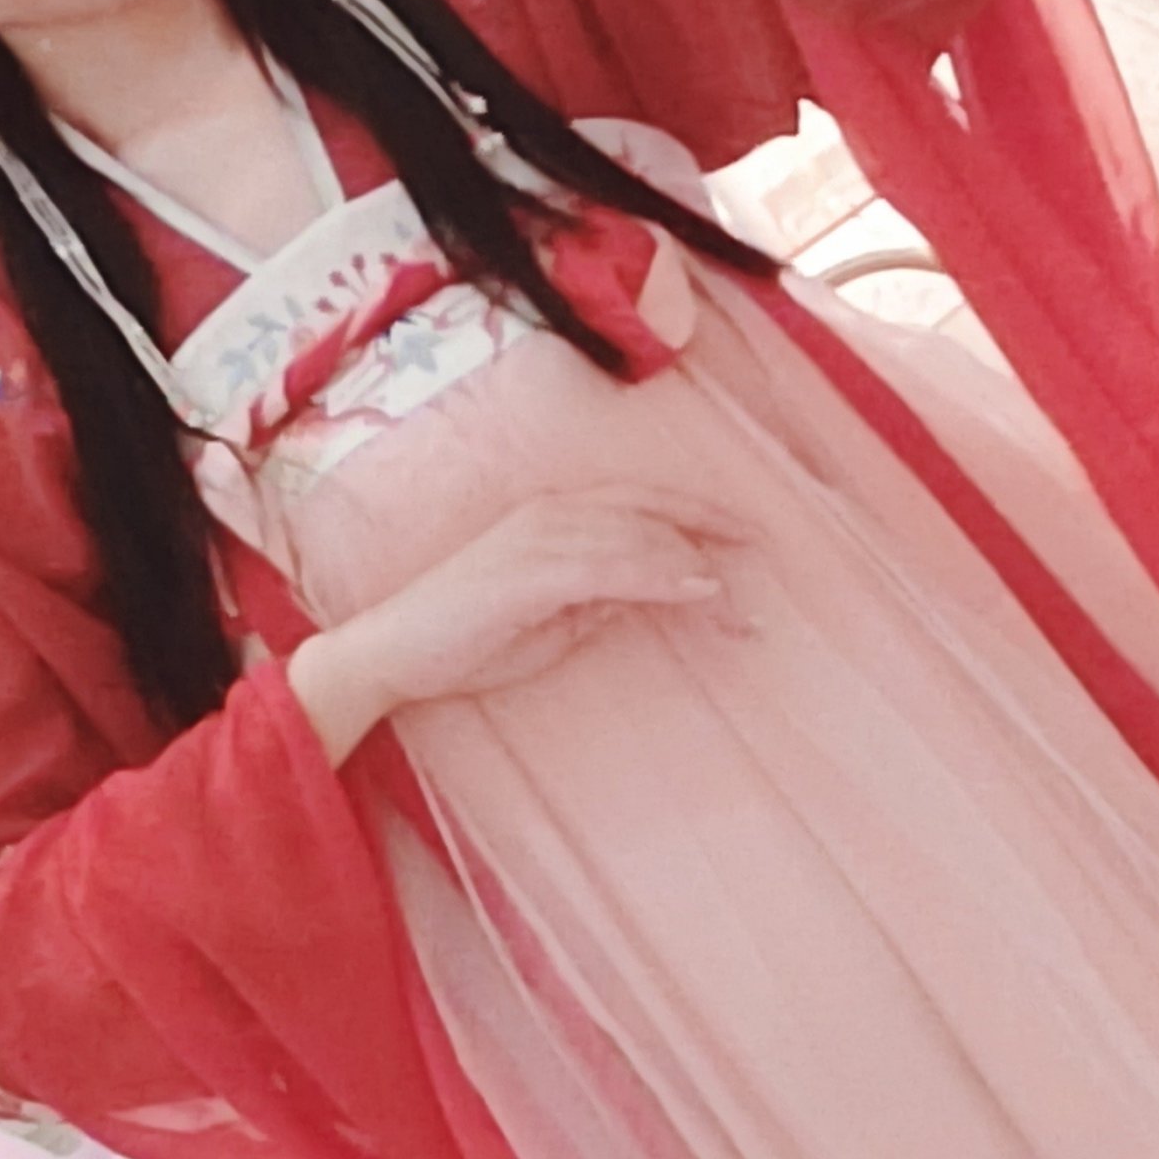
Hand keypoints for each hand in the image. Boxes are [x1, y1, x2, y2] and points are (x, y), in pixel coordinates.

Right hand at [282, 484, 754, 762]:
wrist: (391, 654)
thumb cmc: (462, 642)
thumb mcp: (549, 622)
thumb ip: (597, 600)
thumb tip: (648, 595)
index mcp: (553, 517)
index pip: (640, 504)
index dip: (698, 514)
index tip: (746, 534)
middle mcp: (551, 513)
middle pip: (651, 510)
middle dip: (712, 529)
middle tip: (767, 548)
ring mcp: (541, 536)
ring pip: (641, 537)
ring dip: (697, 564)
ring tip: (742, 594)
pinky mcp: (534, 570)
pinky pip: (616, 566)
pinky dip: (664, 576)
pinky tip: (701, 591)